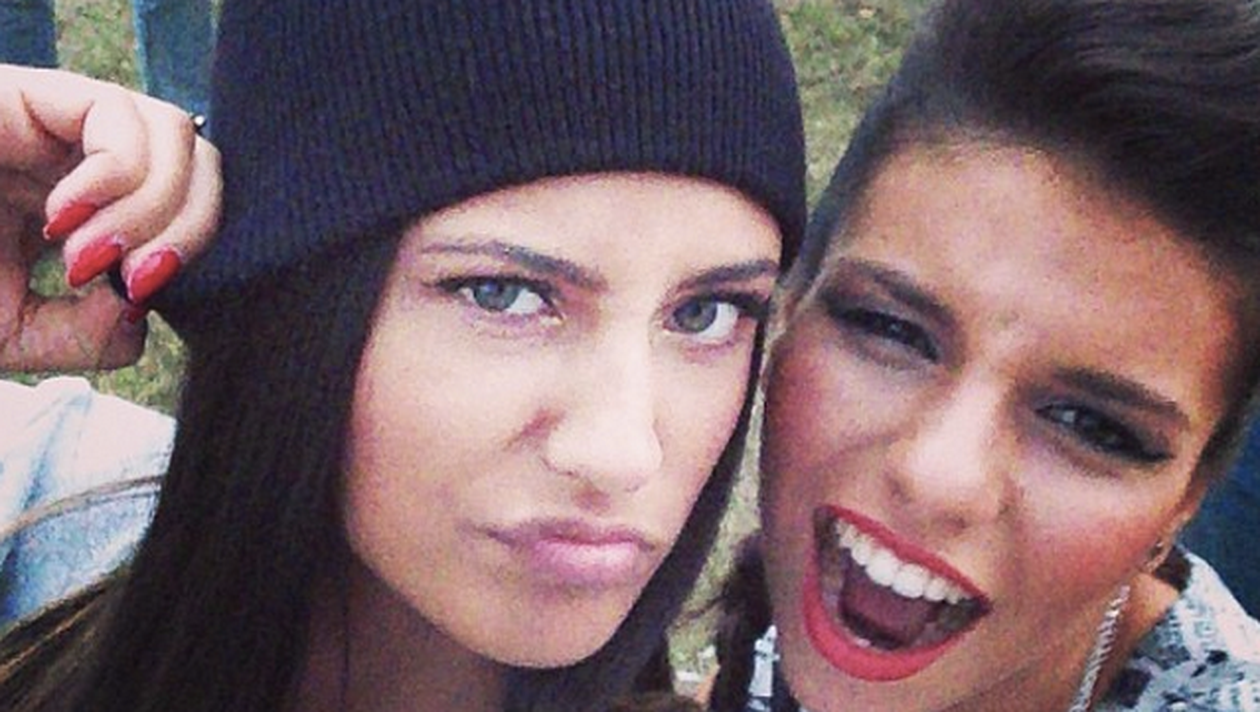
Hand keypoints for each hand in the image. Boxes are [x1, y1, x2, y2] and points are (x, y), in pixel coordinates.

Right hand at [0, 64, 220, 371]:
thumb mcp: (9, 334)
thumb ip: (84, 335)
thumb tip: (145, 304)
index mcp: (95, 211)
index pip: (194, 213)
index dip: (195, 254)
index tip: (139, 296)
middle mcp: (89, 161)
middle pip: (204, 170)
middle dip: (192, 231)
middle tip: (134, 279)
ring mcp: (64, 124)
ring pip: (178, 137)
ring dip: (152, 209)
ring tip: (82, 255)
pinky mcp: (34, 91)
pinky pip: (120, 114)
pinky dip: (114, 176)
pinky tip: (60, 218)